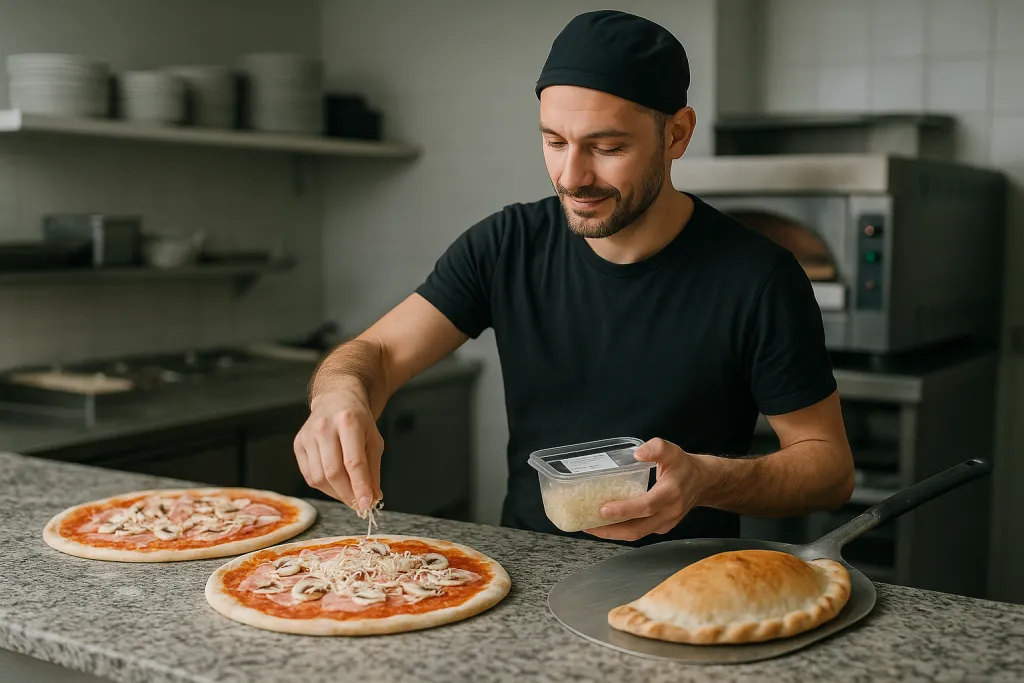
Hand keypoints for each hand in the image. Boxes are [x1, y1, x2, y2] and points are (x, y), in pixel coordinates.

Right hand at [293, 389, 383, 512]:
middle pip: (333, 472)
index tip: (367, 504)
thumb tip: (371, 498)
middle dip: (347, 494)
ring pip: (319, 477)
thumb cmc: (358, 421)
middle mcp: (324, 427)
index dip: (360, 486)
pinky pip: (309, 475)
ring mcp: (308, 435)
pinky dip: (324, 487)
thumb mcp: (374, 440)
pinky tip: (335, 485)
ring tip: (349, 494)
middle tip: (359, 504)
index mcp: (348, 421)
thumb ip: (373, 470)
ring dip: (336, 493)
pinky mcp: (298, 444)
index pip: (353, 462)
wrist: (336, 399)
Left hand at [583, 438, 703, 542]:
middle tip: (587, 524)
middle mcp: (668, 513)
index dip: (624, 510)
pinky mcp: (661, 527)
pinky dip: (620, 531)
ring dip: (612, 534)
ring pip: (636, 534)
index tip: (603, 509)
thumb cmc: (683, 466)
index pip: (646, 506)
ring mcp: (665, 523)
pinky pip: (639, 532)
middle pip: (637, 528)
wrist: (703, 483)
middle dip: (610, 529)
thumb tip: (637, 453)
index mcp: (670, 493)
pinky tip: (605, 525)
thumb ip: (656, 448)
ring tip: (589, 527)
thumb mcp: (672, 451)